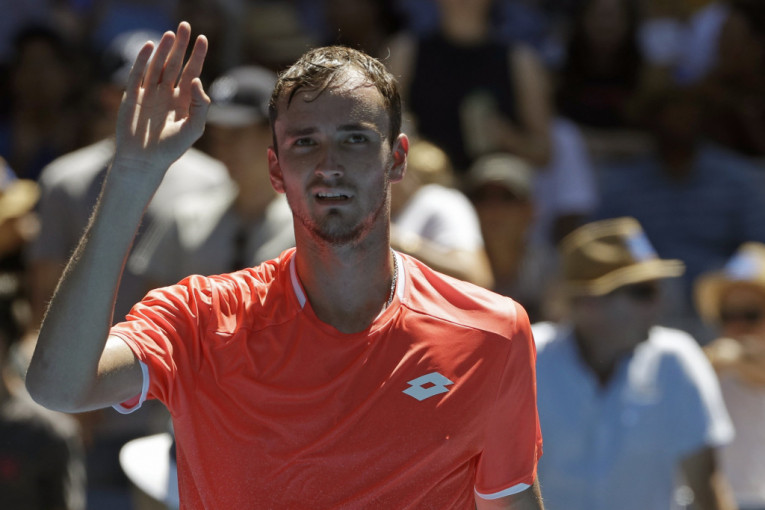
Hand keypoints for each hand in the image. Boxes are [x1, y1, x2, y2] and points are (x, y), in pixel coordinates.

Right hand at [114, 22, 209, 175]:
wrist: (143, 161)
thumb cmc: (170, 149)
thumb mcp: (193, 129)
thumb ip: (200, 106)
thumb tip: (198, 80)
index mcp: (183, 101)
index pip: (193, 72)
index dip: (197, 56)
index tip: (202, 38)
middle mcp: (167, 94)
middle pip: (175, 64)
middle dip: (180, 46)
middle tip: (185, 26)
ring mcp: (149, 93)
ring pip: (157, 66)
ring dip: (163, 50)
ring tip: (170, 34)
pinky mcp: (132, 96)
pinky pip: (137, 73)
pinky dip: (142, 60)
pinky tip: (150, 46)